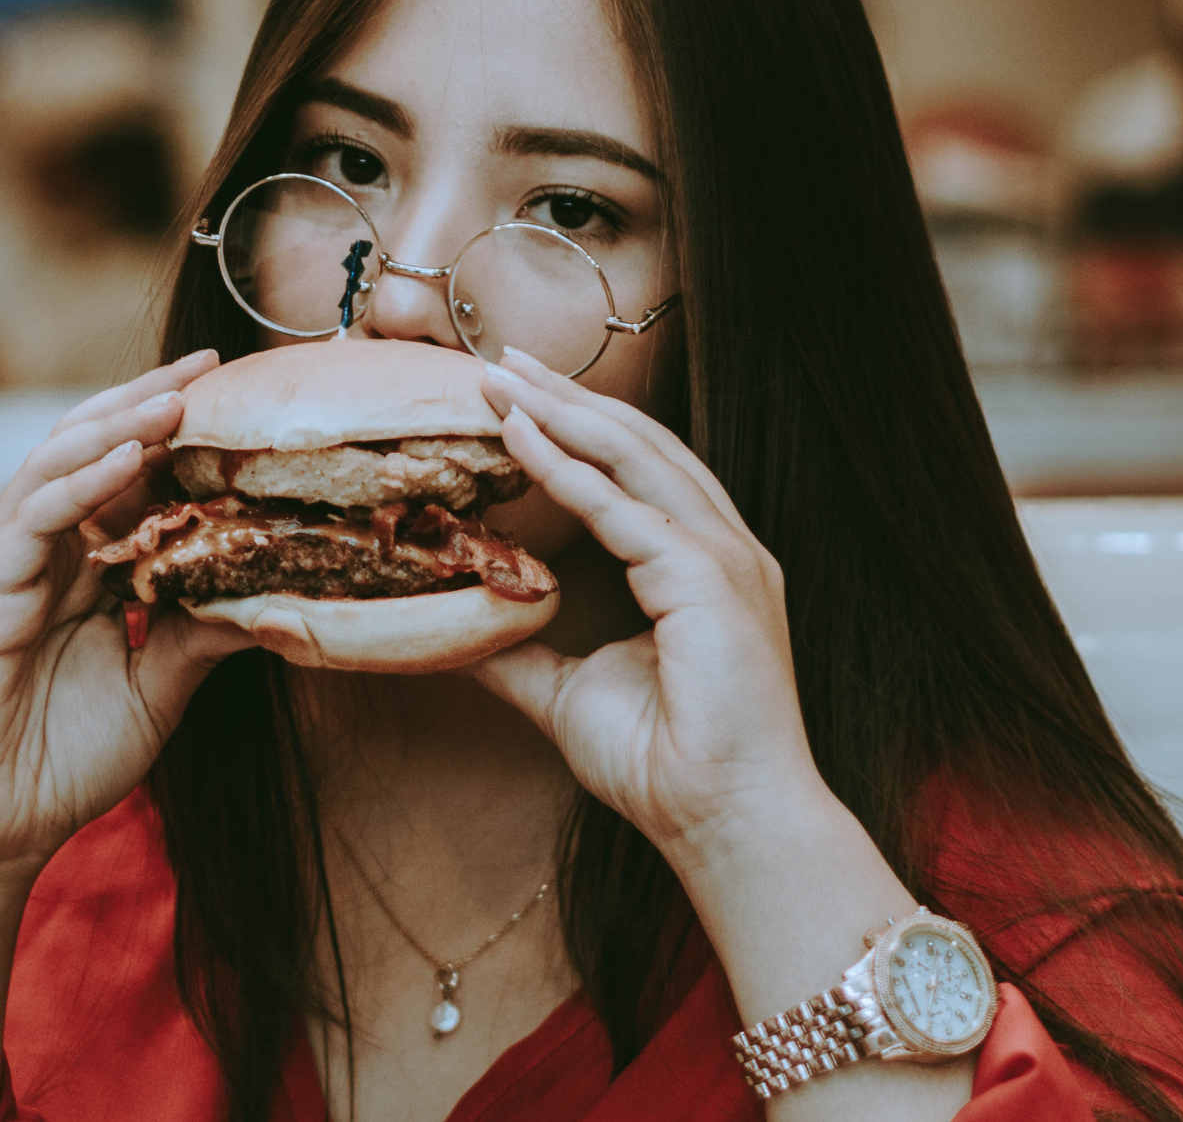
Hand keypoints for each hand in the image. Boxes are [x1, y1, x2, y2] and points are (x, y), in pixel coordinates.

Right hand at [0, 349, 254, 880]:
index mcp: (86, 575)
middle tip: (207, 365)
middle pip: (92, 454)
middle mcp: (48, 559)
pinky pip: (32, 521)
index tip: (233, 398)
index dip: (174, 439)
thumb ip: (204, 637)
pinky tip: (125, 460)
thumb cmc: (62, 764)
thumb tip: (277, 594)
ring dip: (115, 427)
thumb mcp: (159, 692)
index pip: (131, 484)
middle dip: (145, 404)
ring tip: (173, 397)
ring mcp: (11, 571)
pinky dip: (80, 485)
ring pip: (55, 469)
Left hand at [472, 348, 826, 868]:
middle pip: (638, 444)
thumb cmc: (664, 766)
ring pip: (638, 457)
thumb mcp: (568, 692)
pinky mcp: (711, 581)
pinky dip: (571, 470)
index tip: (513, 395)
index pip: (635, 470)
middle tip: (500, 359)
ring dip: (564, 413)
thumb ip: (519, 653)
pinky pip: (628, 510)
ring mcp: (724, 559)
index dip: (574, 426)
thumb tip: (458, 634)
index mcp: (701, 565)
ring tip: (503, 380)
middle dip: (566, 397)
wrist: (722, 822)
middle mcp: (721, 548)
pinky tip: (522, 440)